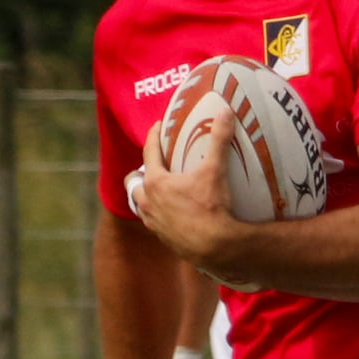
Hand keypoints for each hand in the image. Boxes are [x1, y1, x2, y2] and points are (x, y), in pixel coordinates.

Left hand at [133, 107, 251, 283]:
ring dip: (147, 196)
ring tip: (162, 191)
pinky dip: (160, 214)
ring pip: (141, 205)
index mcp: (155, 182)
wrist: (216, 247)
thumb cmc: (211, 207)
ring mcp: (154, 223)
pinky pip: (155, 223)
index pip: (148, 152)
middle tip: (155, 166)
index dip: (153, 136)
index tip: (158, 126)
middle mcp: (148, 203)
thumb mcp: (215, 171)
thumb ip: (219, 140)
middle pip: (133, 182)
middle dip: (140, 173)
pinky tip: (175, 213)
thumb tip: (226, 111)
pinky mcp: (164, 239)